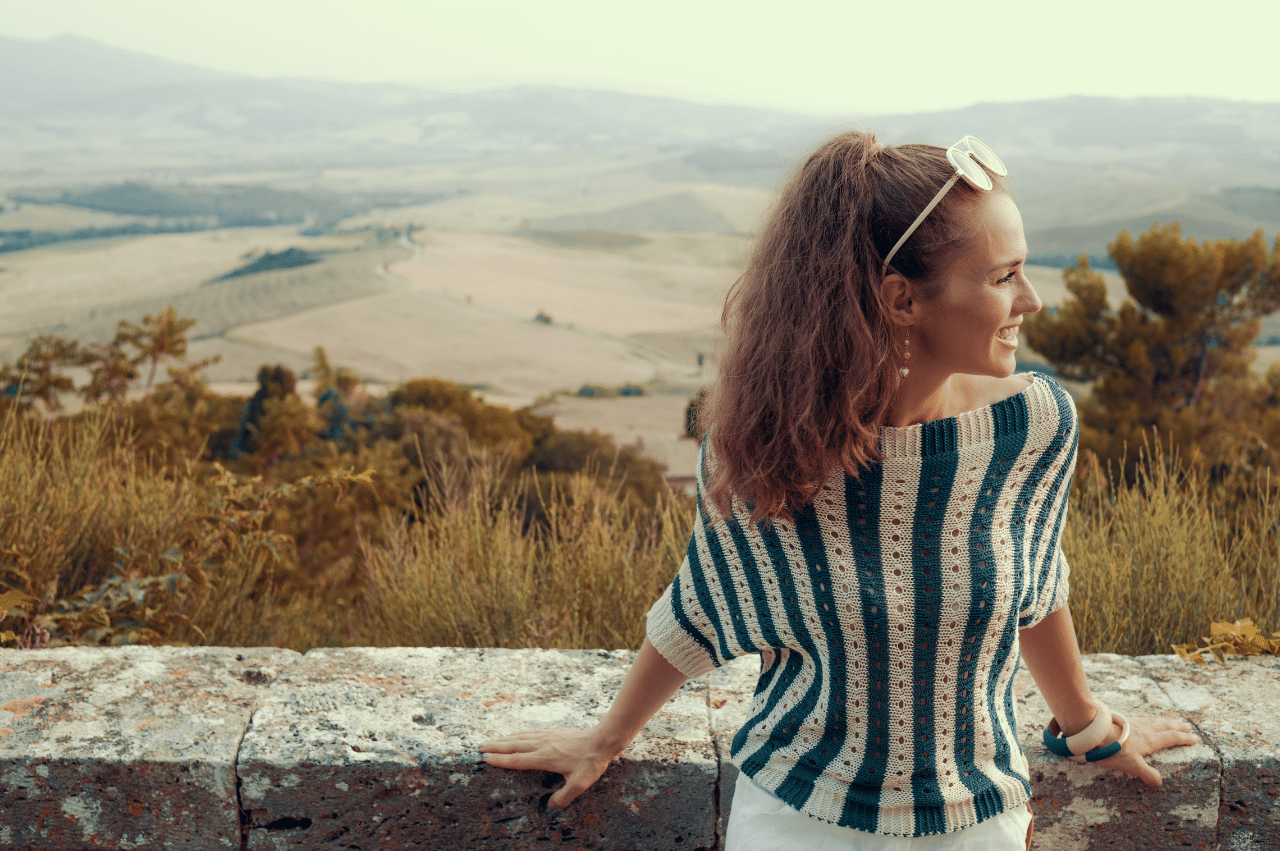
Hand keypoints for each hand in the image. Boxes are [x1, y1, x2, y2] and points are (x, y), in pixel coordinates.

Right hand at [478, 727, 619, 807]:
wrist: (602, 739)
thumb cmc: (591, 762)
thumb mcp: (580, 784)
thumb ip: (564, 796)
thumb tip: (550, 805)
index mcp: (545, 758)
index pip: (517, 760)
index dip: (500, 761)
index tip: (486, 760)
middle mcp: (542, 745)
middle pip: (513, 746)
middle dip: (495, 747)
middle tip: (479, 748)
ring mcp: (547, 736)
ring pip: (520, 737)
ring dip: (504, 739)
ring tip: (491, 742)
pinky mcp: (553, 732)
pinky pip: (530, 732)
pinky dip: (518, 734)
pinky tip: (515, 735)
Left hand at [1092, 715, 1199, 787]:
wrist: (1093, 730)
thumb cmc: (1113, 748)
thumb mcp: (1132, 765)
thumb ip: (1147, 774)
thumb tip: (1159, 783)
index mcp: (1151, 740)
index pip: (1172, 738)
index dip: (1184, 739)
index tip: (1195, 738)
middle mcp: (1145, 729)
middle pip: (1165, 726)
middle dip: (1177, 727)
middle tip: (1187, 726)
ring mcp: (1133, 722)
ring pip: (1154, 721)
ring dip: (1165, 721)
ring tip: (1170, 721)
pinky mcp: (1123, 720)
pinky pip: (1143, 718)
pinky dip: (1150, 719)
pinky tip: (1145, 720)